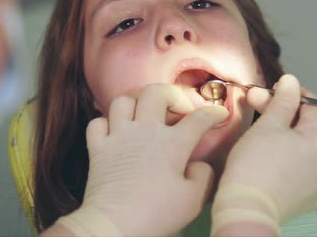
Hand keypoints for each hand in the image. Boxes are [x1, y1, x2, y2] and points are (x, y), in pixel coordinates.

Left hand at [80, 84, 227, 235]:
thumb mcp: (193, 200)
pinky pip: (97, 122)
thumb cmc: (157, 213)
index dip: (213, 113)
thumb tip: (198, 164)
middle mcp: (145, 131)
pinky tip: (115, 133)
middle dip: (170, 94)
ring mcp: (118, 137)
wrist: (114, 225)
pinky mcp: (97, 149)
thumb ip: (203, 176)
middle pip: (156, 92)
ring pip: (123, 101)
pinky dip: (106, 123)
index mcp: (172, 143)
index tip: (219, 114)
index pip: (198, 119)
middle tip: (177, 107)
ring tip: (144, 115)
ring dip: (135, 104)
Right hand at [216, 74, 316, 225]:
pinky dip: (306, 165)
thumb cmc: (254, 168)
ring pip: (314, 149)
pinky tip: (292, 163)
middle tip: (260, 107)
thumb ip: (283, 100)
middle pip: (313, 126)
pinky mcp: (316, 198)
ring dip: (295, 138)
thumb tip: (291, 82)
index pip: (313, 106)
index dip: (292, 95)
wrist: (247, 208)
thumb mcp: (267, 125)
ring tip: (270, 137)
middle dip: (288, 114)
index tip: (273, 91)